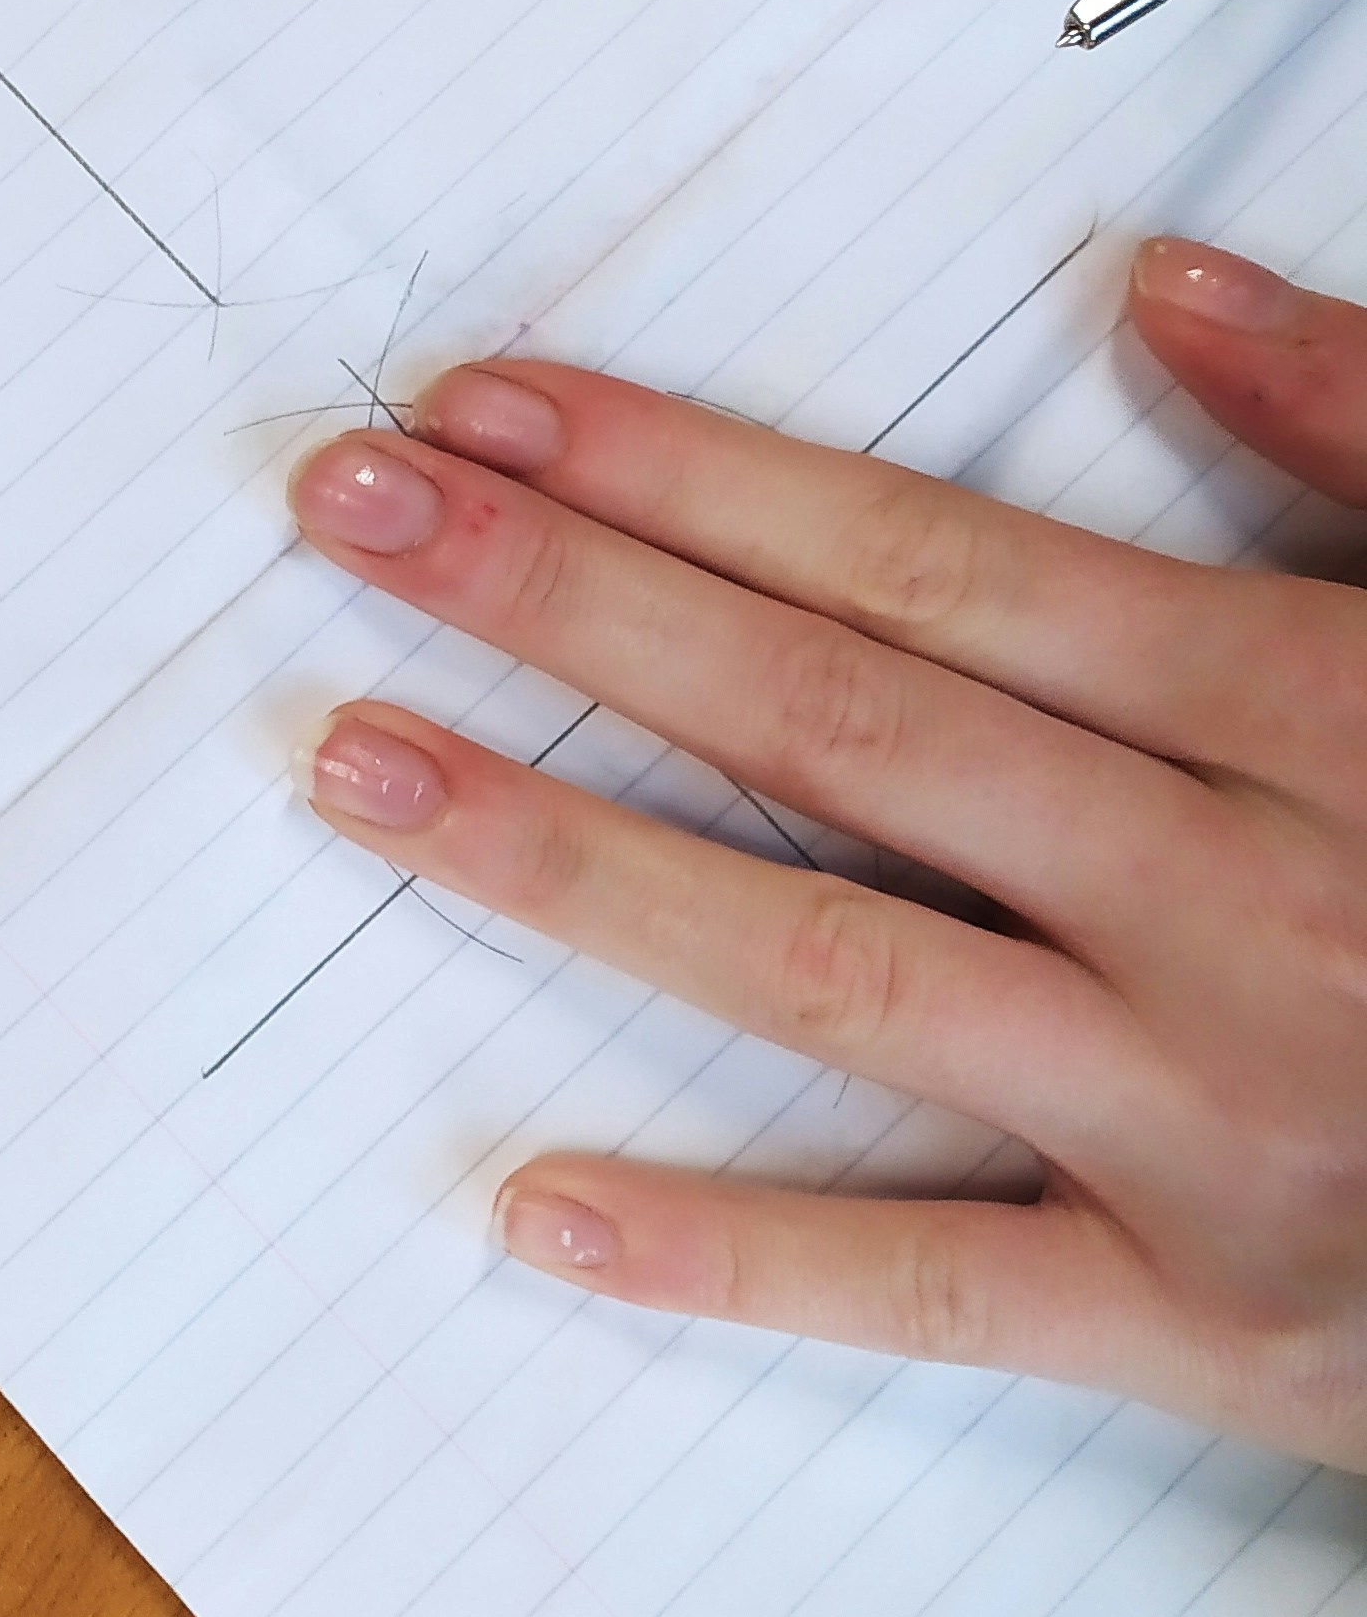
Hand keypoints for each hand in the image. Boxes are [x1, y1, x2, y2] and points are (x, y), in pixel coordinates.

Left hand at [287, 235, 1366, 1467]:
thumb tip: (1158, 292)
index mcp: (1312, 709)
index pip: (929, 566)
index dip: (690, 478)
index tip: (491, 411)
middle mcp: (1232, 897)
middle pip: (839, 726)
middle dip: (572, 606)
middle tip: (347, 519)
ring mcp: (1207, 1118)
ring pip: (837, 970)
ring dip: (577, 862)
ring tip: (365, 772)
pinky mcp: (1213, 1325)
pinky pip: (941, 1289)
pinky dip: (736, 1257)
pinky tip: (539, 1207)